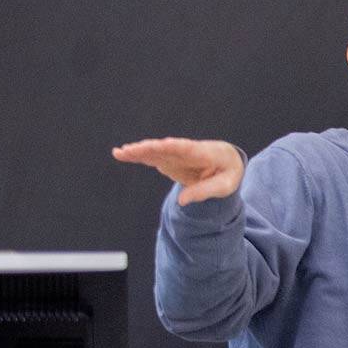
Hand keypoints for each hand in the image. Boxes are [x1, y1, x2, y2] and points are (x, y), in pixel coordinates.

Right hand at [112, 137, 244, 204]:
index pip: (185, 148)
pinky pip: (151, 157)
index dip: (171, 146)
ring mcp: (175, 154)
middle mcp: (185, 150)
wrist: (226, 161)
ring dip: (138, 151)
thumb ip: (205, 191)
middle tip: (131, 150)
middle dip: (148, 148)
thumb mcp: (225, 185)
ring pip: (155, 151)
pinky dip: (138, 156)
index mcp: (203, 153)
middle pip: (165, 148)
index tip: (158, 145)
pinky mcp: (168, 159)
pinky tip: (122, 154)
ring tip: (119, 152)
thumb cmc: (227, 173)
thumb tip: (183, 201)